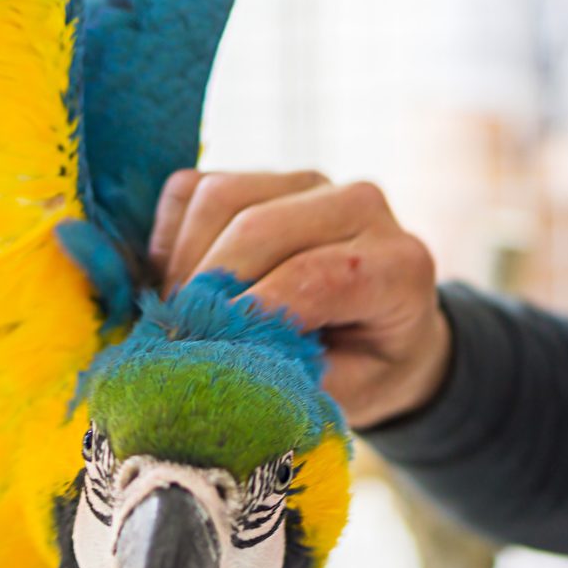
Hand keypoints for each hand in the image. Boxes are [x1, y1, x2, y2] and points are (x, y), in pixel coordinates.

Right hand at [149, 170, 450, 429]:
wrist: (376, 330)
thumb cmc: (360, 368)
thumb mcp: (342, 393)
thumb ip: (291, 376)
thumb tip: (224, 367)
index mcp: (397, 265)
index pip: (314, 275)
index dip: (252, 312)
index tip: (209, 349)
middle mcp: (359, 206)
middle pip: (257, 228)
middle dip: (205, 288)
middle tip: (177, 339)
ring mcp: (308, 183)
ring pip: (218, 199)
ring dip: (183, 263)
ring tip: (180, 314)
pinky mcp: (260, 175)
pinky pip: (192, 189)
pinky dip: (170, 239)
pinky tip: (180, 282)